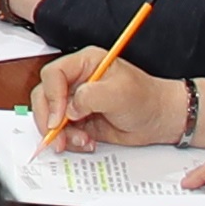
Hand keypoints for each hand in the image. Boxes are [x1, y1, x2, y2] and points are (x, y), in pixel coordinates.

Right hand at [23, 33, 192, 145]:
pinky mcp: (79, 120)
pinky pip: (63, 131)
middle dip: (49, 118)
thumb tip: (69, 109)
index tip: (58, 118)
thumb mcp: (118, 93)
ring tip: (82, 141)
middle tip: (58, 135)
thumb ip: (89, 97)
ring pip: (50, 116)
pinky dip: (70, 140)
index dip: (52, 96)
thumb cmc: (146, 99)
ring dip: (61, 133)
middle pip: (45, 96)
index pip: (53, 74)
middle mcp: (77, 81)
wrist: (160, 120)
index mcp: (85, 63)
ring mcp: (76, 101)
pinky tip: (87, 142)